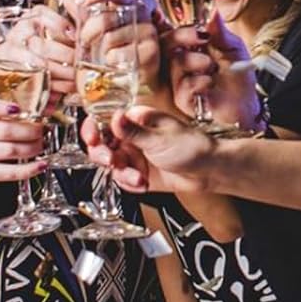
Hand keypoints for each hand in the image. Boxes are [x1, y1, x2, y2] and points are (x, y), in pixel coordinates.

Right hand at [0, 96, 46, 190]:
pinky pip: (8, 172)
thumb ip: (5, 114)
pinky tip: (40, 165)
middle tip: (42, 130)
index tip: (18, 108)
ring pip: (8, 151)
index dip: (1, 107)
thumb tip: (41, 110)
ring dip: (31, 148)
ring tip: (41, 145)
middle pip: (4, 130)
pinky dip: (28, 169)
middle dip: (30, 131)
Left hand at [73, 0, 163, 98]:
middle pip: (106, 18)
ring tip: (103, 56)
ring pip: (110, 38)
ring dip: (100, 51)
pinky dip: (110, 61)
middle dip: (88, 32)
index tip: (79, 1)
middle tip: (84, 42)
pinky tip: (115, 64)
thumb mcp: (97, 31)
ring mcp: (147, 32)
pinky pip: (118, 55)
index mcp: (129, 4)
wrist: (136, 76)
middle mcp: (141, 15)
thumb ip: (83, 14)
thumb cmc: (115, 49)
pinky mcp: (150, 52)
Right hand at [85, 105, 218, 193]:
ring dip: (121, 173)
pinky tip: (143, 183)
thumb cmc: (192, 147)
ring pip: (112, 164)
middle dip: (103, 154)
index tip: (91, 138)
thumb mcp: (160, 139)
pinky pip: (123, 179)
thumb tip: (114, 118)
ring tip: (138, 177)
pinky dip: (130, 183)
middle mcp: (133, 136)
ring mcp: (136, 154)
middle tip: (111, 161)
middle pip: (102, 143)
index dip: (93, 128)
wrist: (209, 171)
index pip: (104, 119)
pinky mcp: (140, 172)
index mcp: (137, 119)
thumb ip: (133, 132)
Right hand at [165, 15, 261, 129]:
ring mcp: (179, 81)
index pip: (173, 31)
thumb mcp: (232, 47)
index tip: (195, 25)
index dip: (178, 26)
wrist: (246, 104)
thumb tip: (213, 11)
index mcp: (190, 46)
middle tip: (199, 38)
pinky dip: (197, 81)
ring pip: (173, 63)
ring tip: (210, 65)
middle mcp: (180, 62)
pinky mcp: (183, 100)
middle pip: (164, 44)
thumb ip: (220, 31)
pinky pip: (182, 86)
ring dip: (193, 60)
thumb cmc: (238, 76)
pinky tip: (210, 82)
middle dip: (180, 36)